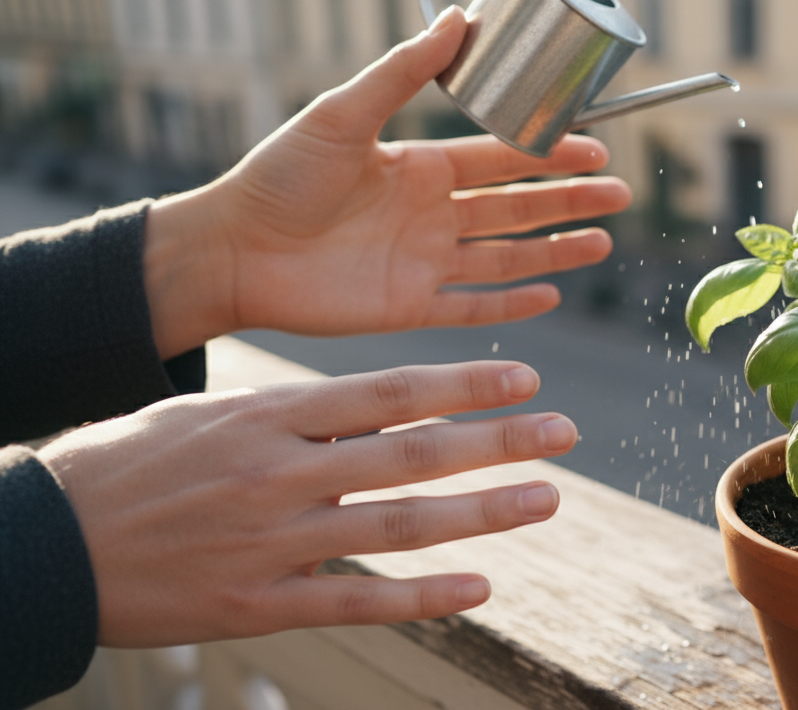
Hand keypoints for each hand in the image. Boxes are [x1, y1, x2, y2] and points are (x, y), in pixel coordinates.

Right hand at [37, 361, 571, 646]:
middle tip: (564, 432)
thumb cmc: (128, 465)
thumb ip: (293, 413)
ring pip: (398, 524)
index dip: (464, 383)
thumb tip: (374, 407)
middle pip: (412, 454)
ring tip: (546, 499)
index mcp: (267, 417)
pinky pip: (358, 599)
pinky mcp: (261, 604)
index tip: (525, 375)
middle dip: (497, 441)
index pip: (388, 393)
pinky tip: (479, 587)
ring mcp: (273, 543)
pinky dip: (423, 596)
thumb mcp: (208, 413)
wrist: (47, 541)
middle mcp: (279, 474)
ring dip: (482, 513)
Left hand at [143, 6, 631, 358]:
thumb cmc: (278, 176)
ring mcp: (425, 262)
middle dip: (569, 201)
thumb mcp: (343, 113)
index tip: (594, 149)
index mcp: (420, 166)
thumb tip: (458, 19)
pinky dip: (512, 303)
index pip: (501, 159)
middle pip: (517, 207)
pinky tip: (551, 295)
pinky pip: (474, 306)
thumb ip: (403, 71)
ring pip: (508, 258)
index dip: (549, 154)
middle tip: (620, 196)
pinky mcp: (410, 306)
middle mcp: (431, 214)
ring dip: (556, 251)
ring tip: (602, 243)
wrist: (234, 249)